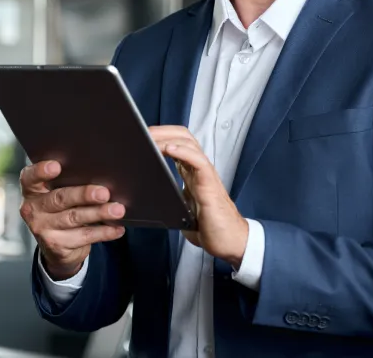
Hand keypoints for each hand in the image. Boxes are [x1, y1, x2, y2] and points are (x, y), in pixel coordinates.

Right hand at [19, 160, 126, 280]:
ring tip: (118, 210)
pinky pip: (84, 236)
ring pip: (75, 218)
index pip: (30, 178)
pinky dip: (104, 231)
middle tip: (104, 193)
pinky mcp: (56, 246)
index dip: (41, 171)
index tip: (56, 166)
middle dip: (84, 195)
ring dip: (99, 213)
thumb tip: (103, 175)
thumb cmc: (63, 208)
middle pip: (60, 198)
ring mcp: (43, 229)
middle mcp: (33, 209)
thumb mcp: (60, 193)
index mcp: (33, 190)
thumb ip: (70, 182)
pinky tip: (117, 227)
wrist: (57, 247)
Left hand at [150, 126, 248, 268]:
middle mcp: (199, 169)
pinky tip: (170, 149)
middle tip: (143, 132)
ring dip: (168, 137)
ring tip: (152, 138)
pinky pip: (199, 162)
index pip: (178, 143)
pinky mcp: (210, 185)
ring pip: (190, 144)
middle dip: (162, 130)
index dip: (161, 135)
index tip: (142, 135)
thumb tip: (142, 198)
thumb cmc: (208, 227)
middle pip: (183, 137)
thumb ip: (168, 197)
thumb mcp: (181, 208)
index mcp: (191, 172)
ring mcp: (206, 175)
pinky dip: (184, 152)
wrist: (230, 242)